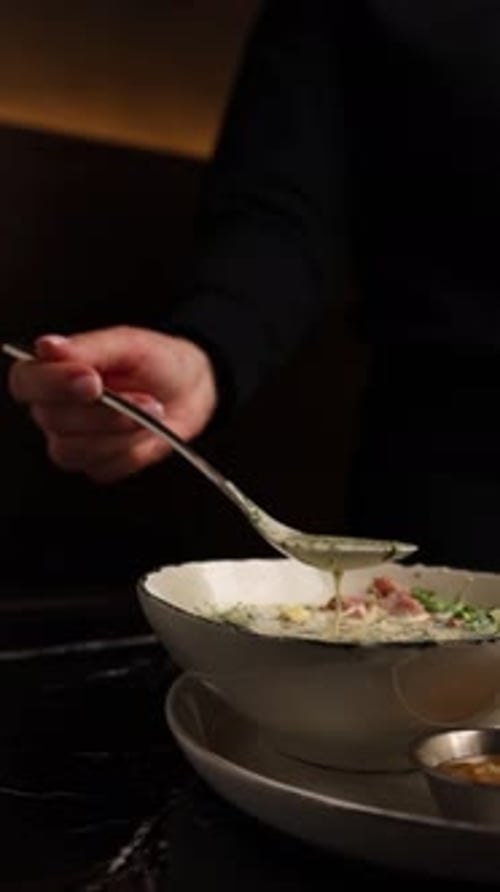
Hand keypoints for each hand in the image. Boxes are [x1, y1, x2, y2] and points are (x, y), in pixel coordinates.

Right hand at [8, 326, 217, 481]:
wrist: (190, 389)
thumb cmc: (155, 361)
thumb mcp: (128, 345)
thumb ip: (88, 348)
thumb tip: (47, 346)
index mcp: (52, 372)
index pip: (26, 382)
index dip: (53, 384)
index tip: (92, 380)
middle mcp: (54, 409)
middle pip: (53, 420)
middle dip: (103, 412)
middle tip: (144, 399)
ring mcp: (72, 441)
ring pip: (74, 450)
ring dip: (120, 432)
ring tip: (154, 410)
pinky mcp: (97, 465)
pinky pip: (104, 467)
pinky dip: (133, 451)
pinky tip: (149, 431)